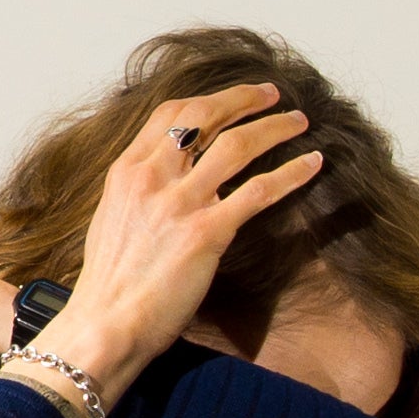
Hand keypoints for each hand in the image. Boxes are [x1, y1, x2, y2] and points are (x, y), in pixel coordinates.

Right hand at [33, 84, 322, 396]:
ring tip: (299, 122)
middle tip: (274, 94)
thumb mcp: (113, 218)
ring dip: (275, 127)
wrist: (106, 323)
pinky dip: (291, 172)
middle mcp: (153, 178)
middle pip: (206, 116)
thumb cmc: (110, 282)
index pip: (171, 113)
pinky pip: (259, 190)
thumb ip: (141, 190)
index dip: (210, 98)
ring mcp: (180, 203)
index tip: (235, 97)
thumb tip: (171, 177)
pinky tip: (312, 164)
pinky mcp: (207, 232)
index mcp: (127, 171)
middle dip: (244, 99)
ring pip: (238, 145)